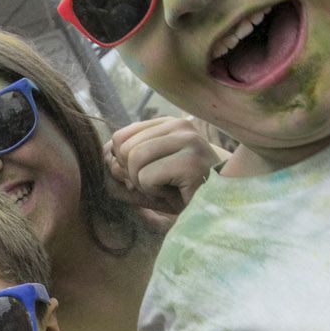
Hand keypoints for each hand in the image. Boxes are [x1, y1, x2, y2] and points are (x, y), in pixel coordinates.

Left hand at [104, 117, 226, 232]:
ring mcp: (189, 141)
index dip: (122, 163)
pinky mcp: (191, 162)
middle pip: (124, 148)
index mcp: (169, 125)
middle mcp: (180, 126)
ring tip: (167, 188)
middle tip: (157, 185)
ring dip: (143, 185)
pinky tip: (175, 193)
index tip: (143, 177)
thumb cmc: (183, 193)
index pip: (121, 136)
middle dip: (132, 175)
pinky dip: (153, 193)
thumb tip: (103, 161)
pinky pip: (146, 177)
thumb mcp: (148, 179)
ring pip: (133, 160)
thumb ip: (121, 170)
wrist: (226, 206)